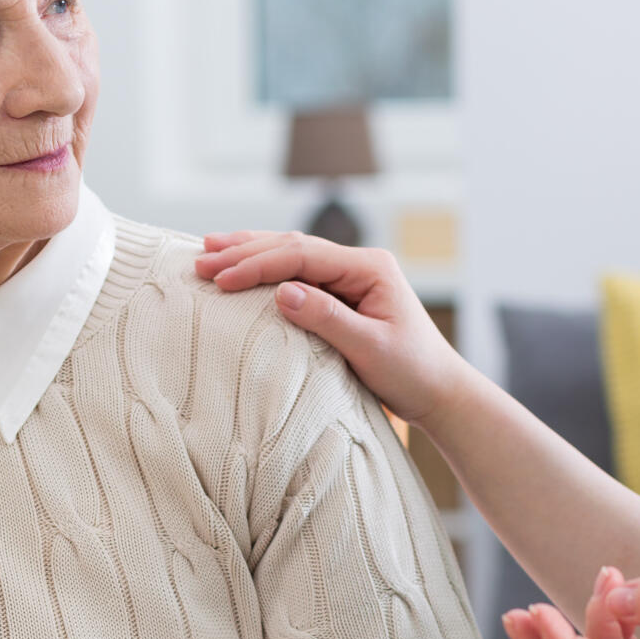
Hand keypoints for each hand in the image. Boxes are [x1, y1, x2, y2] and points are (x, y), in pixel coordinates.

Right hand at [195, 230, 472, 424]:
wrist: (439, 391)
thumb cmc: (412, 373)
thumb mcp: (371, 349)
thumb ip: (328, 319)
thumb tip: (283, 293)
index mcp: (369, 268)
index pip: (302, 255)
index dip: (258, 265)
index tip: (221, 279)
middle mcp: (359, 264)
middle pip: (292, 247)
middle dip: (244, 252)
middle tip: (200, 260)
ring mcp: (350, 277)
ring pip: (292, 255)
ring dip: (250, 253)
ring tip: (209, 249)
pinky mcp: (342, 294)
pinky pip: (297, 274)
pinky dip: (266, 271)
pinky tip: (242, 267)